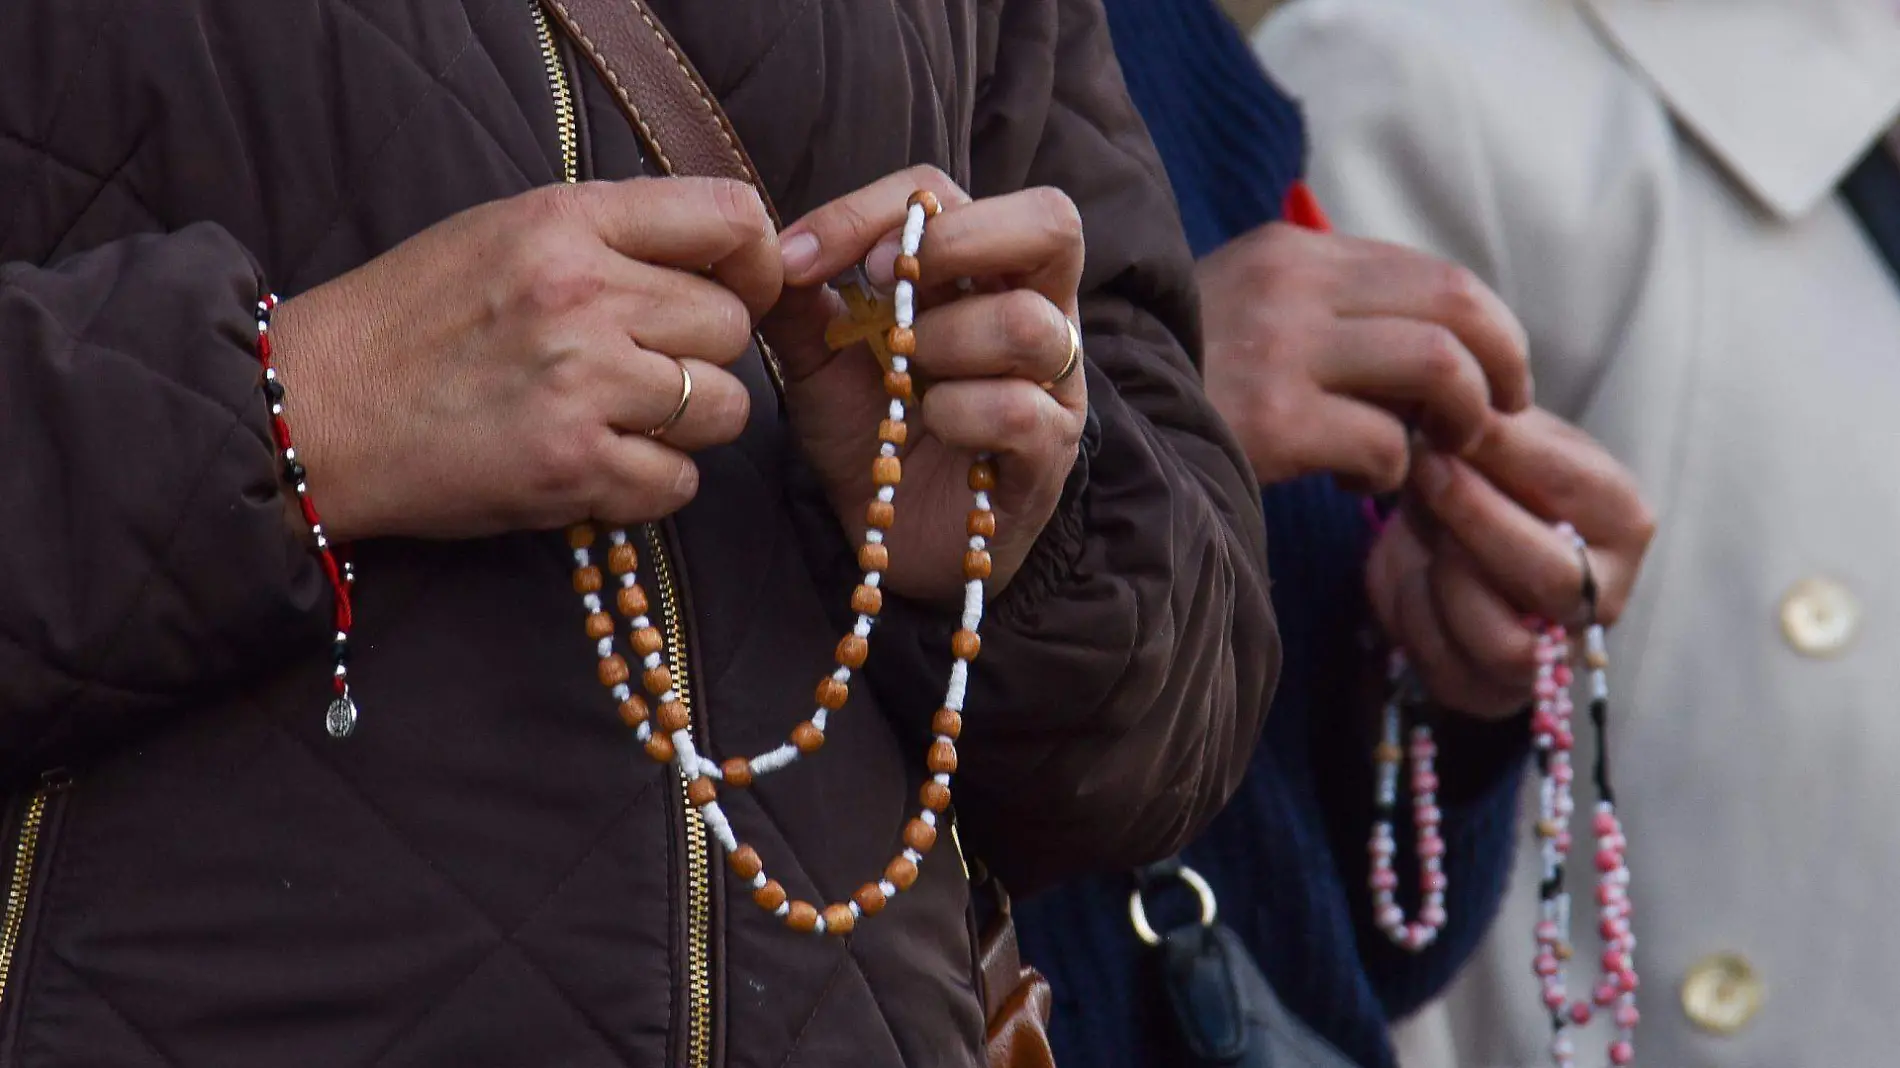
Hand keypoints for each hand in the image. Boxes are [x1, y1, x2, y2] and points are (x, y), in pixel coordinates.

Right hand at [269, 177, 779, 539]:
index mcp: (566, 223)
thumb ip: (608, 233)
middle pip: (731, 326)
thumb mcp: (502, 233)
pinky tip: (600, 467)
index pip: (728, 218)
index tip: (742, 289)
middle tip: (645, 372)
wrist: (314, 412)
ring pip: (722, 407)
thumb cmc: (409, 321)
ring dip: (688, 425)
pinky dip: (652, 484)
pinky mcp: (572, 468)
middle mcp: (582, 296)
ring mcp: (581, 384)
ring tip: (622, 421)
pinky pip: (679, 482)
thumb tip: (720, 257)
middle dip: (703, 355)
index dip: (757, 261)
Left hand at [763, 166, 1087, 603]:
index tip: (800, 259)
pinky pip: (1019, 409)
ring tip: (907, 379)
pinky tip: (933, 428)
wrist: (893, 539)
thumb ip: (801, 303)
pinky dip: (958, 414)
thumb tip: (766, 246)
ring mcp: (1054, 380)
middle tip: (887, 282)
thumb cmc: (873, 437)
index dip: (871, 209)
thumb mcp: (821, 363)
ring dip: (946, 343)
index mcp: (978, 270)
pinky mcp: (1052, 450)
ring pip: (1029, 323)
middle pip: (1052, 221)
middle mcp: (1035, 309)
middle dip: (956, 240)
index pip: (944, 193)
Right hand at [1197, 223, 1530, 490]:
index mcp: (1290, 252)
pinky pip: (1384, 445)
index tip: (1500, 378)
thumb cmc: (1182, 381)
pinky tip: (1358, 482)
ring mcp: (1279, 351)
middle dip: (1500, 369)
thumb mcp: (1249, 312)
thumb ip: (1332, 310)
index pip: (1434, 273)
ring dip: (1458, 422)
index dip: (1492, 330)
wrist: (1088, 426)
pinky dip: (1392, 473)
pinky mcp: (1270, 423)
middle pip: (1455, 306)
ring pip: (1436, 368)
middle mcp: (1289, 286)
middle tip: (1496, 419)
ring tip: (1431, 453)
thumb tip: (1443, 345)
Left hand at [1366, 409, 1654, 717]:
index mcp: (1621, 520)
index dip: (1504, 454)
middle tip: (1423, 467)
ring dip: (1443, 575)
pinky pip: (1446, 665)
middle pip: (1551, 577)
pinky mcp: (1491, 690)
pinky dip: (1413, 613)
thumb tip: (1456, 407)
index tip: (1448, 421)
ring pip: (1500, 638)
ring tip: (1421, 524)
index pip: (1576, 490)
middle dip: (1473, 517)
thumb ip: (1487, 428)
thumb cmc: (1480, 478)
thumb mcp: (1493, 439)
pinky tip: (1411, 570)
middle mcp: (1603, 595)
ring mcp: (1552, 655)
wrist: (1439, 541)